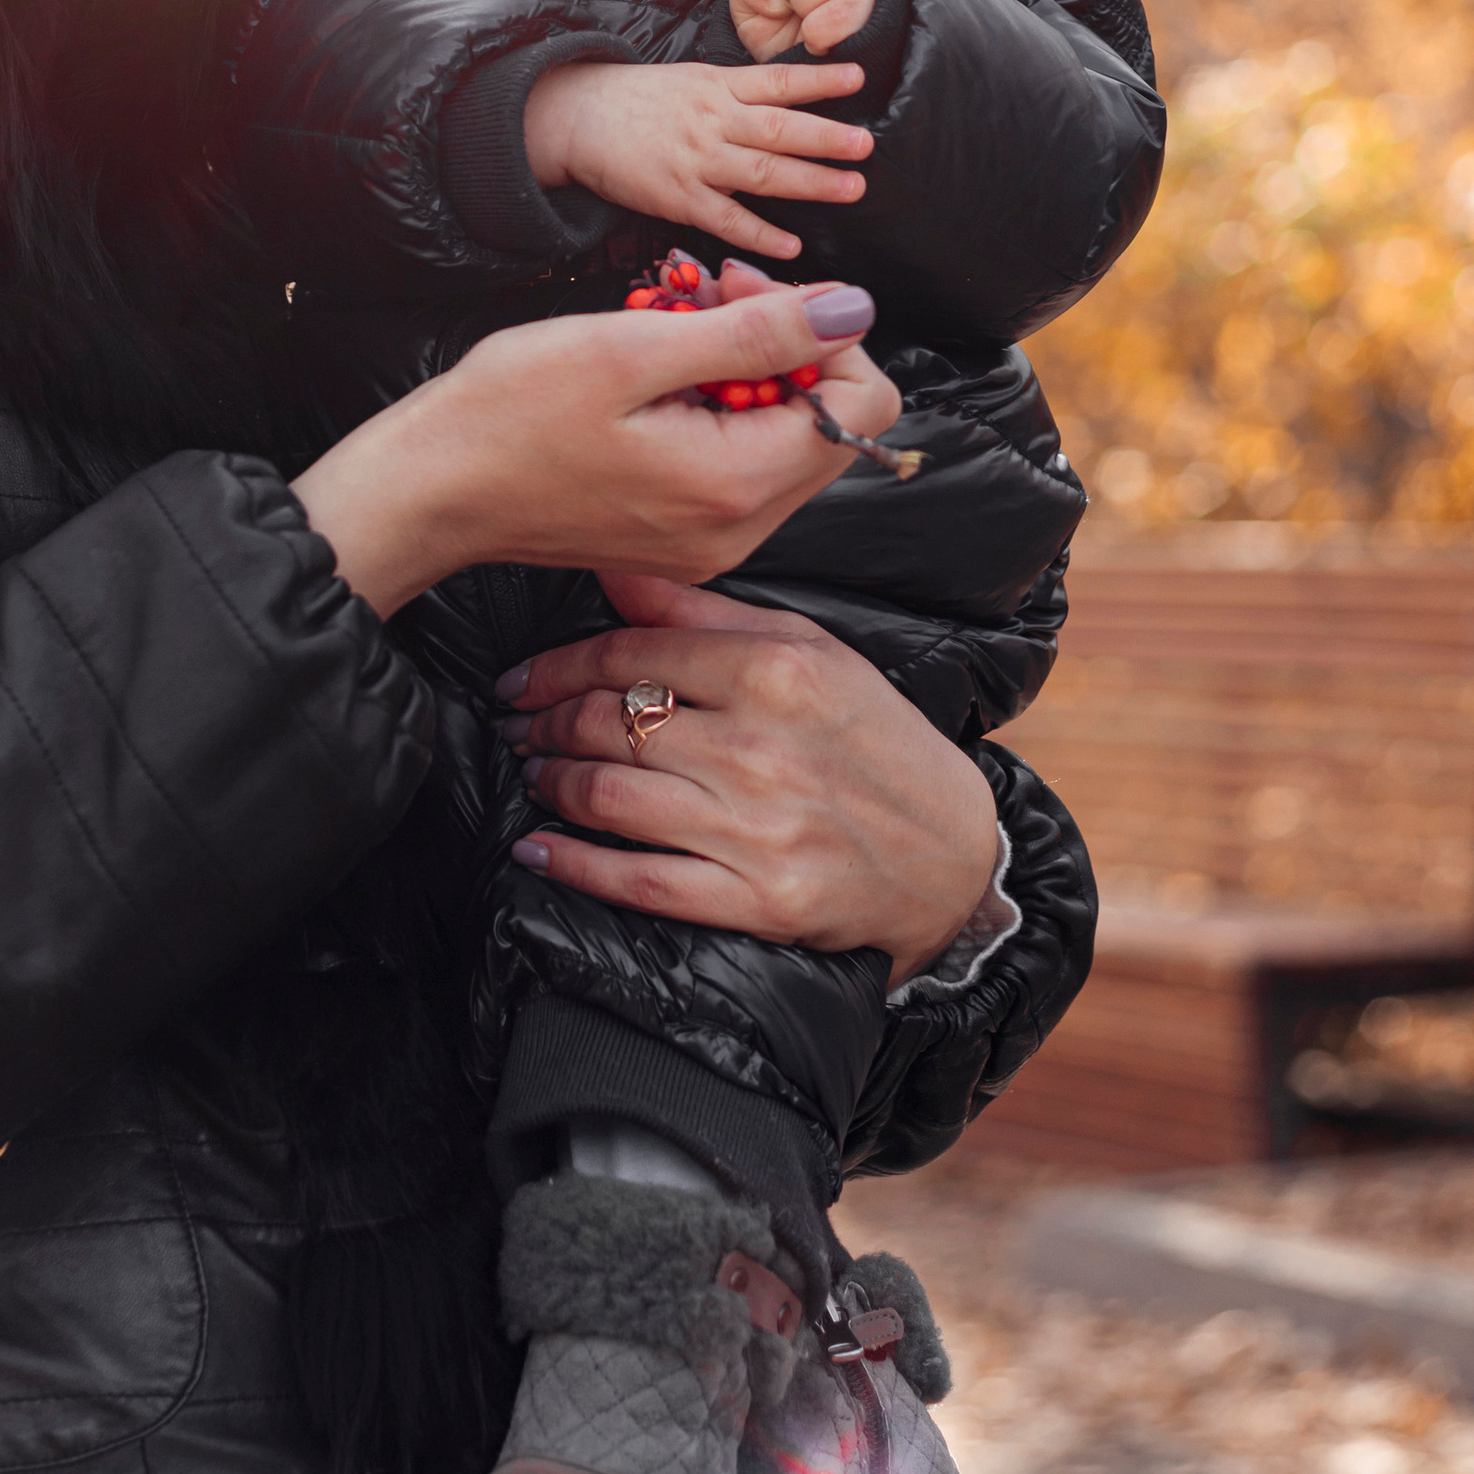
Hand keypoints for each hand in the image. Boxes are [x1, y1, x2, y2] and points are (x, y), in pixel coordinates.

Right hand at [289, 282, 896, 618]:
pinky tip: (654, 378)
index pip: (863, 405)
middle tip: (704, 299)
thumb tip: (852, 309)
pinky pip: (737, 464)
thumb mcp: (634, 350)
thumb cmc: (507, 416)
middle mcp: (739, 529)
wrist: (429, 490)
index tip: (745, 294)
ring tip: (668, 333)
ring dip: (745, 373)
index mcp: (736, 485)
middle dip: (784, 348)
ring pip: (783, 439)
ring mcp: (710, 541)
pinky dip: (714, 409)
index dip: (823, 332)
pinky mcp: (681, 537)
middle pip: (830, 424)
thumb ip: (756, 334)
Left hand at [500, 573, 1000, 984]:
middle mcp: (761, 747)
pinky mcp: (758, 901)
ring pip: (610, 798)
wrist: (953, 853)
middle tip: (520, 726)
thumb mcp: (811, 650)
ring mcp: (757, 830)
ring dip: (550, 784)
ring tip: (533, 773)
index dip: (556, 666)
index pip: (628, 654)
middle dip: (543, 724)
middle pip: (608, 725)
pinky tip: (538, 849)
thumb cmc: (874, 740)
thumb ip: (703, 611)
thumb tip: (610, 571)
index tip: (523, 678)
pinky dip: (574, 865)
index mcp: (775, 670)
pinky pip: (638, 883)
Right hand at [522, 57, 870, 261]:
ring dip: (810, 182)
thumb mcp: (692, 79)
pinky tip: (791, 245)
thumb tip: (793, 98)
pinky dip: (760, 233)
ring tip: (851, 187)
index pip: (777, 81)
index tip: (859, 78)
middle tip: (865, 146)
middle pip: (778, 128)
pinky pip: (725, 219)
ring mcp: (696, 160)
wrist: (577, 116)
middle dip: (826, 137)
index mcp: (718, 86)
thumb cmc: (640, 99)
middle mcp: (712, 120)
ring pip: (761, 171)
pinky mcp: (676, 197)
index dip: (819, 80)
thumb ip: (740, 91)